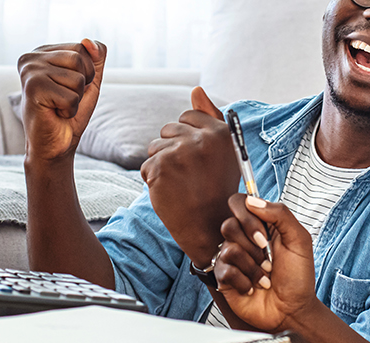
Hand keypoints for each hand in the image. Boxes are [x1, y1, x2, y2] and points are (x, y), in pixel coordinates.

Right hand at [17, 39, 105, 162]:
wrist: (54, 145)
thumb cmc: (69, 113)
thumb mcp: (89, 81)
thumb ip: (96, 57)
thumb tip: (89, 41)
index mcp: (43, 52)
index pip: (82, 47)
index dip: (87, 72)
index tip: (68, 87)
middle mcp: (31, 57)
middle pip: (80, 58)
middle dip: (82, 84)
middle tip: (64, 99)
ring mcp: (29, 71)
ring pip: (77, 78)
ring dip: (75, 99)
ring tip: (58, 106)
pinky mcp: (32, 88)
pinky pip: (71, 96)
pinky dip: (69, 110)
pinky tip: (54, 113)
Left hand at [139, 87, 239, 266]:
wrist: (210, 228)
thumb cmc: (216, 190)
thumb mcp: (223, 152)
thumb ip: (210, 117)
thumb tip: (196, 88)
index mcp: (220, 133)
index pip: (189, 116)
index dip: (187, 137)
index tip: (196, 158)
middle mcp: (201, 139)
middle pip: (169, 129)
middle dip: (172, 150)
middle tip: (189, 175)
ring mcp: (180, 153)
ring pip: (155, 147)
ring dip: (162, 165)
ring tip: (180, 184)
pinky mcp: (161, 168)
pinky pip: (146, 166)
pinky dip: (154, 181)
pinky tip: (171, 193)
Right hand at [213, 194, 317, 332]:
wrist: (293, 311)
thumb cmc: (298, 278)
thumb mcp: (300, 240)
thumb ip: (281, 214)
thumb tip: (252, 201)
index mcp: (261, 226)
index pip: (240, 203)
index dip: (247, 217)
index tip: (263, 235)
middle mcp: (244, 240)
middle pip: (229, 225)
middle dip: (252, 246)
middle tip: (269, 260)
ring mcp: (232, 258)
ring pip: (228, 248)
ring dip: (253, 267)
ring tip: (265, 277)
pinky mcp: (225, 278)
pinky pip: (225, 270)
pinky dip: (245, 281)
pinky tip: (254, 287)